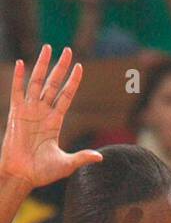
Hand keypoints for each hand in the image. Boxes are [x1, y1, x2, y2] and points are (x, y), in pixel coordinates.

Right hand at [0, 47, 102, 188]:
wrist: (22, 175)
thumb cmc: (42, 172)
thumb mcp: (67, 164)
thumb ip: (82, 157)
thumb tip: (101, 157)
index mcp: (55, 121)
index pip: (66, 96)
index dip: (72, 82)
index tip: (79, 68)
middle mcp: (43, 112)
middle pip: (53, 84)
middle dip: (60, 67)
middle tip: (67, 50)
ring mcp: (29, 111)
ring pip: (37, 82)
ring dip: (42, 65)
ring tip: (48, 47)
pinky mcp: (16, 113)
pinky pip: (18, 92)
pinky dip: (19, 78)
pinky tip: (21, 63)